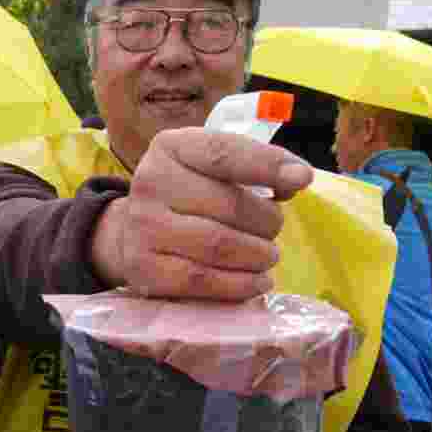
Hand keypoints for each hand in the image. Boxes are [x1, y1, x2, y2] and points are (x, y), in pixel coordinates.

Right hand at [90, 127, 313, 300]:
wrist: (130, 233)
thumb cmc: (185, 195)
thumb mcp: (209, 167)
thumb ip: (252, 165)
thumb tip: (296, 178)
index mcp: (171, 147)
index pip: (224, 154)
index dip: (268, 166)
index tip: (301, 179)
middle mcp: (151, 182)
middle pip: (230, 205)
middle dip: (267, 222)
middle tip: (273, 230)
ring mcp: (143, 227)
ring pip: (220, 246)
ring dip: (258, 255)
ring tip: (267, 256)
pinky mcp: (144, 268)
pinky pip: (203, 280)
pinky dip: (240, 284)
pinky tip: (257, 281)